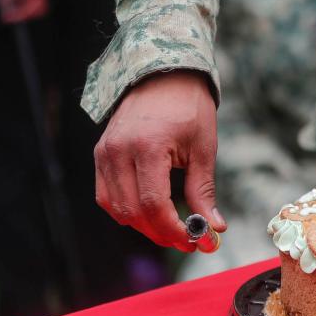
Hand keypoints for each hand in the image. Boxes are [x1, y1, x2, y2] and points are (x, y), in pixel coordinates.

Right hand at [95, 71, 224, 251]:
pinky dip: (127, 210)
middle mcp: (118, 152)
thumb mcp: (203, 148)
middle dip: (161, 233)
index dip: (173, 229)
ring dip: (143, 226)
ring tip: (171, 230)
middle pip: (133, 212)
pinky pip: (106, 195)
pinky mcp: (100, 154)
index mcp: (147, 148)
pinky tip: (150, 214)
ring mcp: (104, 153)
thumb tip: (215, 226)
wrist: (165, 75)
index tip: (195, 241)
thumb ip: (204, 190)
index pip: (154, 204)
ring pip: (116, 208)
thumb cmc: (189, 108)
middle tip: (188, 241)